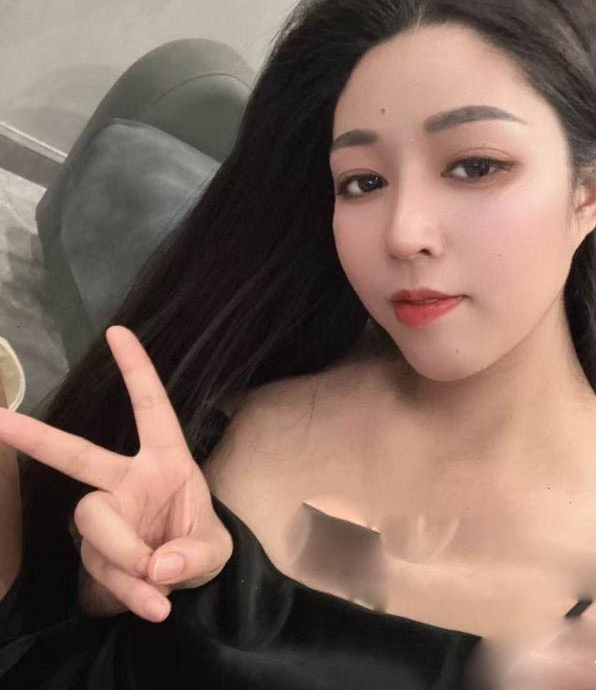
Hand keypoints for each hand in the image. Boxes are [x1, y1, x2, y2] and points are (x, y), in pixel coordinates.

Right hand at [0, 326, 232, 622]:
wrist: (181, 586)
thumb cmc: (199, 546)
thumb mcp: (215, 550)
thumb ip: (194, 555)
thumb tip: (159, 566)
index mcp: (166, 461)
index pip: (151, 409)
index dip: (137, 371)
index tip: (117, 331)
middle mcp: (127, 480)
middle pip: (79, 457)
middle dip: (38, 437)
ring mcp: (105, 514)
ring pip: (94, 525)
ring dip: (126, 562)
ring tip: (161, 593)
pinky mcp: (93, 550)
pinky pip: (101, 568)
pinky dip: (128, 592)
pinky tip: (154, 607)